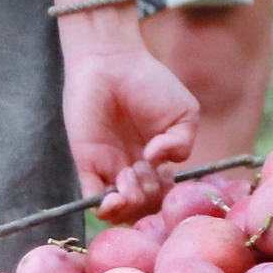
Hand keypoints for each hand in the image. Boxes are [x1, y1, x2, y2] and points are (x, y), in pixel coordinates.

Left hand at [61, 14, 198, 220]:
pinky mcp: (87, 162)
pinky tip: (114, 197)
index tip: (166, 172)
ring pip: (120, 210)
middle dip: (149, 197)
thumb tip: (158, 162)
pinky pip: (93, 197)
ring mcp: (110, 168)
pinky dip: (104, 207)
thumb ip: (183, 143)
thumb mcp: (184, 112)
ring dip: (130, 203)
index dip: (167, 195)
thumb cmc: (150, 83)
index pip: (164, 196)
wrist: (112, 61)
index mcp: (157, 161)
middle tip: (145, 167)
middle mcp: (134, 169)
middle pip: (144, 208)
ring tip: (130, 174)